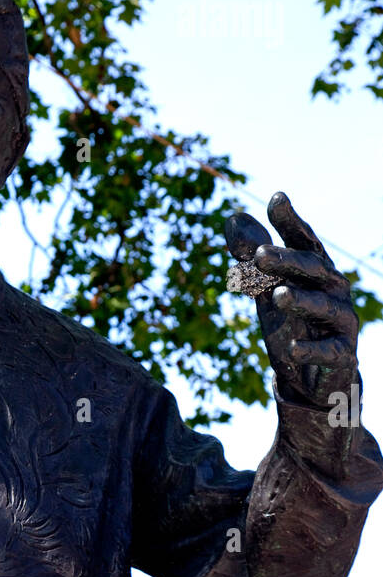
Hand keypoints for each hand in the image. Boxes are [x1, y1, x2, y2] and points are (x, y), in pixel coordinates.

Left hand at [224, 192, 357, 402]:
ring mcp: (341, 321)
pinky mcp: (343, 354)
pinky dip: (309, 349)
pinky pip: (328, 351)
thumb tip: (232, 218)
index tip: (277, 199)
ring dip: (301, 300)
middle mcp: (333, 289)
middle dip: (288, 260)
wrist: (313, 377)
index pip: (304, 241)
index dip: (291, 221)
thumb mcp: (267, 292)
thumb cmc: (292, 323)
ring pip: (323, 306)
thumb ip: (252, 259)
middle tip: (259, 255)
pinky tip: (290, 348)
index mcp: (315, 271)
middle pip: (313, 269)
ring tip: (277, 295)